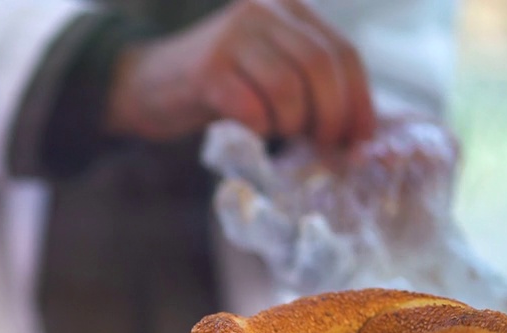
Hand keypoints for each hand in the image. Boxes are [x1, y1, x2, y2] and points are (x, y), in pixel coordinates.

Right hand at [105, 0, 374, 146]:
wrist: (145, 84)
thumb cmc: (217, 86)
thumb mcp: (270, 68)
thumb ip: (310, 82)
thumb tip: (357, 131)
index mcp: (289, 7)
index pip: (343, 52)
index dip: (359, 99)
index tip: (360, 137)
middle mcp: (263, 11)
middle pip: (321, 67)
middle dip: (330, 115)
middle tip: (324, 145)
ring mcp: (232, 36)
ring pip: (288, 89)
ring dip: (291, 124)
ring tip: (280, 133)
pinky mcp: (205, 69)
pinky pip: (251, 108)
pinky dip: (259, 129)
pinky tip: (251, 131)